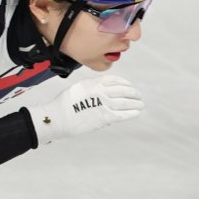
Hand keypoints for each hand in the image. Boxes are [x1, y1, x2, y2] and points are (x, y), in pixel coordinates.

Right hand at [27, 74, 143, 144]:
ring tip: (140, 104)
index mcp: (93, 83)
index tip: (129, 85)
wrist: (59, 118)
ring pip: (125, 102)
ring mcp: (103, 104)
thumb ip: (92, 87)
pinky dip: (131, 113)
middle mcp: (100, 92)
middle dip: (133, 92)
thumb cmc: (65, 104)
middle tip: (138, 95)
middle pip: (123, 90)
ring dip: (135, 103)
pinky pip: (122, 114)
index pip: (114, 80)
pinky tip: (137, 113)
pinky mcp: (104, 117)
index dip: (125, 83)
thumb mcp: (78, 88)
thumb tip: (103, 91)